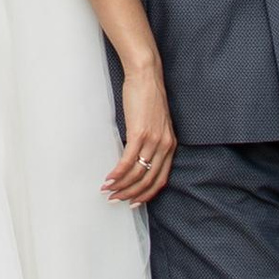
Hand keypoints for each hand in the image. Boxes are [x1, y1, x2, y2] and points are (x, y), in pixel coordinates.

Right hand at [105, 57, 174, 206]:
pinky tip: (108, 178)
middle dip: (131, 194)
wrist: (146, 77)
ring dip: (121, 186)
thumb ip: (152, 142)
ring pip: (137, 173)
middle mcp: (165, 146)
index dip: (146, 194)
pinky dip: (117, 173)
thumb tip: (137, 158)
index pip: (160, 179)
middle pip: (148, 181)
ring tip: (108, 190)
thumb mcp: (157, 124)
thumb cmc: (148, 97)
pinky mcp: (140, 133)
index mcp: (170, 146)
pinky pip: (128, 160)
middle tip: (116, 200)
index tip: (133, 202)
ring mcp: (153, 140)